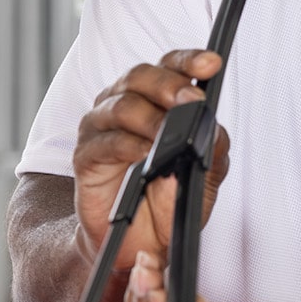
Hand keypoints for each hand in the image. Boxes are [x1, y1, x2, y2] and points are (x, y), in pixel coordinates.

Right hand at [72, 50, 230, 269]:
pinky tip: (147, 155)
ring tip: (171, 136)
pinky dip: (130, 145)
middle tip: (191, 101)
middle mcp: (124, 105)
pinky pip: (106, 142)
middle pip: (140, 76)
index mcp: (154, 99)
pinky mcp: (86, 157)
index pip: (168, 66)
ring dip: (152, 118)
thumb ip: (214, 144)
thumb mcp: (206, 171)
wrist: (141, 241)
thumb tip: (214, 125)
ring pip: (122, 105)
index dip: (188, 60)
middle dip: (170, 85)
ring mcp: (101, 128)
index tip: (211, 64)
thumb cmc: (168, 197)